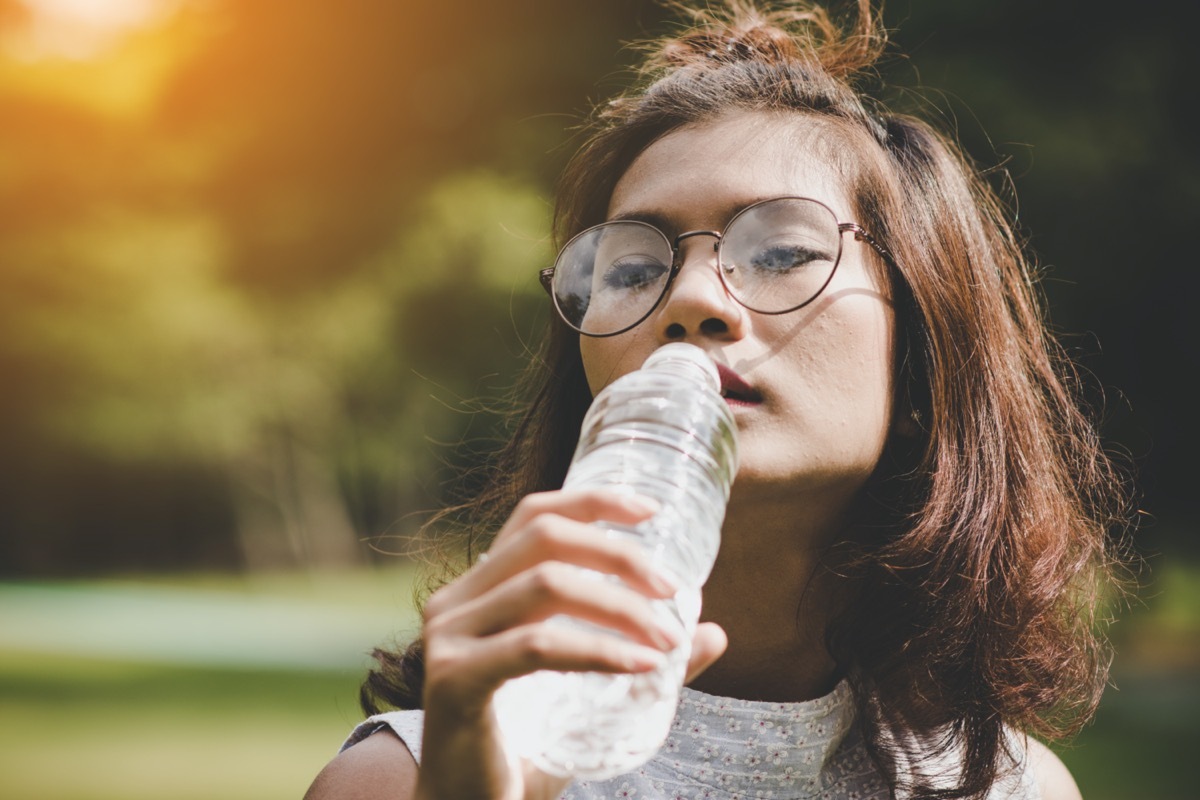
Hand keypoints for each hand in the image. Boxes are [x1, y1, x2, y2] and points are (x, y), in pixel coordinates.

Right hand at [415, 489, 726, 799]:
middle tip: (673, 590)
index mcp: (478, 591)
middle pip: (544, 539)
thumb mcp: (587, 695)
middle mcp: (454, 603)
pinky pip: (538, 646)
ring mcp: (448, 638)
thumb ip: (640, 658)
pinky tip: (642, 665)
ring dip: (619, 606)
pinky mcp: (454, 680)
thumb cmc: (526, 751)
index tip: (652, 511)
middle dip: (619, 554)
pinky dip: (598, 648)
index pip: (532, 517)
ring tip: (668, 639)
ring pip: (546, 586)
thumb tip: (713, 631)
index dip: (592, 501)